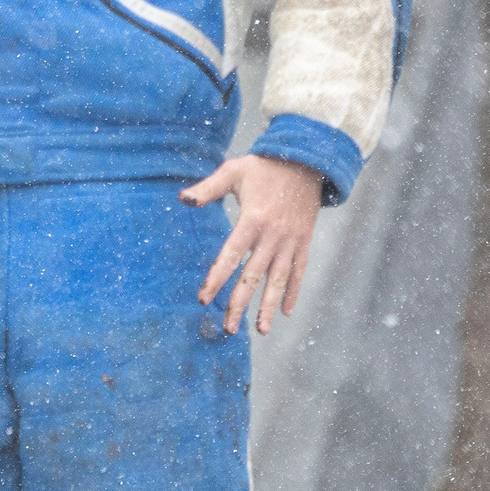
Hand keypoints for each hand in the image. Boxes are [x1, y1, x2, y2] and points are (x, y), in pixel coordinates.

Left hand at [182, 156, 322, 335]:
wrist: (306, 159)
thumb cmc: (264, 166)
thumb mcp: (234, 171)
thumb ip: (208, 188)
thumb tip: (182, 199)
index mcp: (251, 221)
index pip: (230, 256)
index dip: (216, 279)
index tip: (204, 299)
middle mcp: (272, 236)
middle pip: (252, 276)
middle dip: (239, 304)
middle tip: (228, 328)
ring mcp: (290, 241)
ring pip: (278, 280)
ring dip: (268, 306)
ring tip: (261, 331)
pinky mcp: (303, 241)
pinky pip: (299, 271)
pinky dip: (293, 291)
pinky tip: (285, 311)